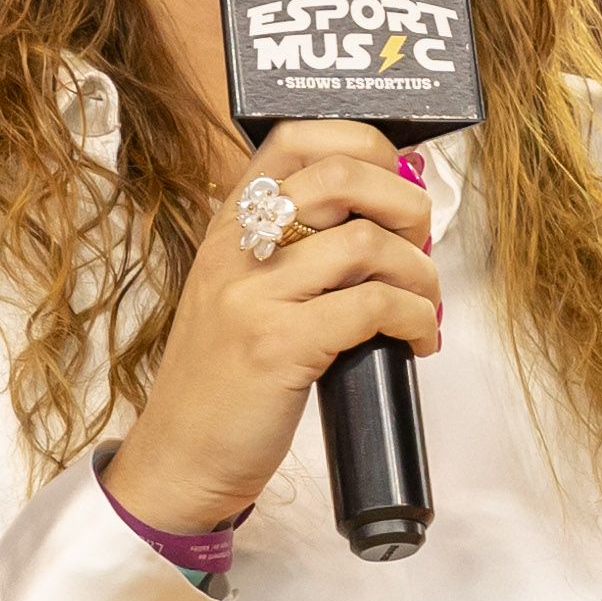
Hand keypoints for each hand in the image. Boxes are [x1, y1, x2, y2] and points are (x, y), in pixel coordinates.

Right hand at [107, 121, 439, 533]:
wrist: (178, 460)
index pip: (295, 140)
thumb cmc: (223, 383)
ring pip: (365, 243)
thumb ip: (293, 252)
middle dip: (404, 201)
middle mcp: (236, 250)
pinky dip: (413, 318)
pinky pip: (372, 307)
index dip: (362, 143)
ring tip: (422, 302)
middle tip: (419, 241)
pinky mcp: (278, 347)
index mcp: (228, 227)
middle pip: (340, 176)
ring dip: (418, 271)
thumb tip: (384, 217)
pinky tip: (416, 339)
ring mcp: (254, 296)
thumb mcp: (242, 296)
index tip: (396, 179)